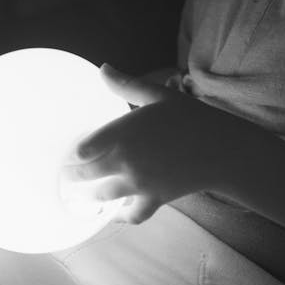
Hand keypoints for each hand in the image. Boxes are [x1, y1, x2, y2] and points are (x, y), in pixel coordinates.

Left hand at [61, 63, 226, 223]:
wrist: (220, 148)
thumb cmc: (189, 117)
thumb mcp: (157, 95)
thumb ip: (125, 84)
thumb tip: (102, 69)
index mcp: (124, 133)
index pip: (83, 149)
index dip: (72, 153)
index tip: (67, 152)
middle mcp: (126, 161)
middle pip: (87, 174)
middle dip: (71, 177)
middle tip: (64, 176)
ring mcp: (139, 184)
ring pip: (102, 196)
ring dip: (87, 197)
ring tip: (79, 196)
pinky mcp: (154, 200)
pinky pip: (130, 214)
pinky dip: (120, 215)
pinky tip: (114, 212)